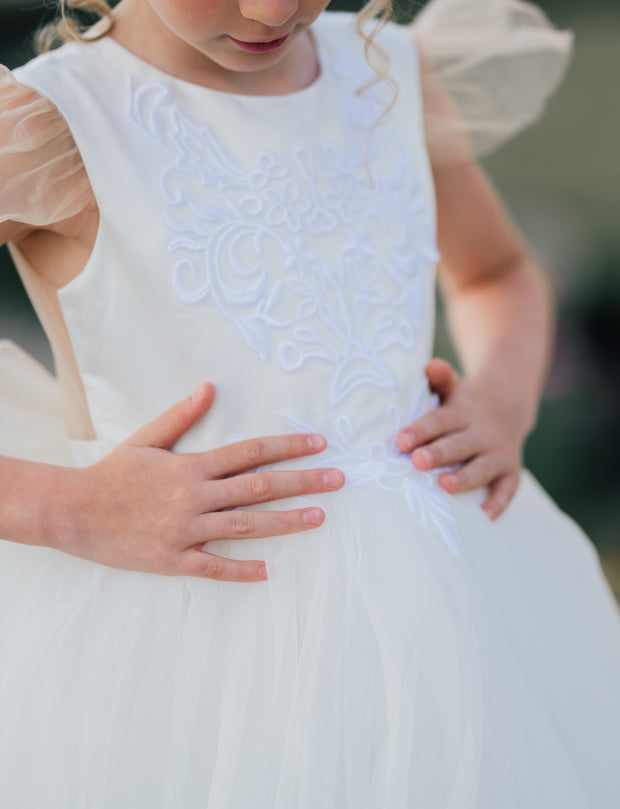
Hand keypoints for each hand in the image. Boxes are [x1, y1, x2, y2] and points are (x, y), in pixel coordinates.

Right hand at [53, 383, 343, 580]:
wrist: (72, 510)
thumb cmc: (112, 473)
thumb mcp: (147, 439)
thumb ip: (182, 416)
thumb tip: (210, 387)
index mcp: (192, 466)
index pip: (250, 452)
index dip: (288, 447)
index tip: (319, 444)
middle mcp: (194, 496)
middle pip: (259, 487)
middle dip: (302, 482)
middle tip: (338, 480)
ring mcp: (186, 529)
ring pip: (245, 526)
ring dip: (286, 522)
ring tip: (320, 517)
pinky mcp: (173, 559)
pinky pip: (213, 567)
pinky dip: (241, 569)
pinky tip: (268, 571)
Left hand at [396, 359, 525, 518]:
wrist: (507, 406)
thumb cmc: (464, 401)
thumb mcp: (454, 385)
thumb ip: (441, 377)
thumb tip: (429, 366)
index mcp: (462, 412)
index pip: (439, 421)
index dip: (420, 430)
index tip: (401, 442)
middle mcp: (482, 433)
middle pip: (458, 445)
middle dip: (438, 454)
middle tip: (417, 461)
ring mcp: (498, 453)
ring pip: (481, 468)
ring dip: (464, 478)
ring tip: (444, 486)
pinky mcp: (510, 471)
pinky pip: (507, 488)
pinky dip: (499, 502)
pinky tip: (484, 517)